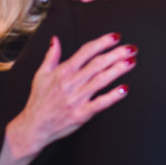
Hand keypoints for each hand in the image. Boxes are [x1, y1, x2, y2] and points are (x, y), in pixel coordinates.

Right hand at [6, 32, 135, 159]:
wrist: (34, 127)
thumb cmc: (38, 101)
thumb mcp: (40, 74)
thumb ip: (51, 56)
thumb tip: (55, 40)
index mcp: (62, 72)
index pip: (85, 52)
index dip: (102, 43)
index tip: (115, 37)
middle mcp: (71, 83)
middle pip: (97, 64)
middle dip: (116, 54)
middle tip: (131, 48)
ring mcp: (77, 99)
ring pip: (101, 80)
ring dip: (118, 70)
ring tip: (131, 62)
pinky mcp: (81, 114)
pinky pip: (100, 103)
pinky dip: (113, 96)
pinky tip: (124, 89)